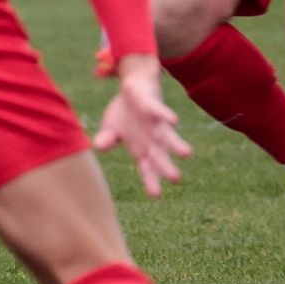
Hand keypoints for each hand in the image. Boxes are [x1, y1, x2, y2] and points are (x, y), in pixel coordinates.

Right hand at [90, 57, 189, 198]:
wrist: (135, 87)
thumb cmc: (125, 114)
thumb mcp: (111, 128)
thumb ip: (107, 139)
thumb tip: (98, 147)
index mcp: (142, 149)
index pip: (147, 169)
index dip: (151, 181)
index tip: (155, 196)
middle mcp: (153, 140)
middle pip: (160, 156)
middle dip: (167, 167)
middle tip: (176, 178)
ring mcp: (156, 123)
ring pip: (168, 136)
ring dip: (176, 144)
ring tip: (187, 154)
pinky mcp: (154, 105)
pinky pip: (160, 111)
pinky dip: (165, 115)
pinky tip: (174, 121)